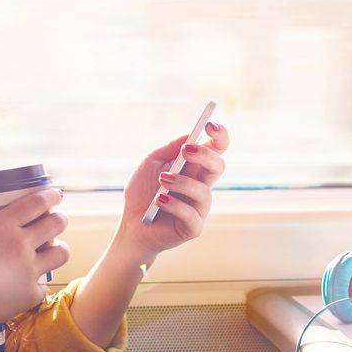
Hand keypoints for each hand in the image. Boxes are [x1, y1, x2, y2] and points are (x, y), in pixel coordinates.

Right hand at [0, 188, 69, 330]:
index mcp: (2, 226)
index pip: (38, 202)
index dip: (52, 196)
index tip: (56, 195)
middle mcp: (20, 244)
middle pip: (57, 223)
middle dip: (60, 219)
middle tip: (56, 221)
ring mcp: (29, 270)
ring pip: (62, 252)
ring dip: (58, 249)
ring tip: (52, 251)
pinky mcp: (31, 293)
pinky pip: (44, 283)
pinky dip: (37, 282)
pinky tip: (27, 283)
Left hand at [119, 121, 229, 258]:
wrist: (131, 225)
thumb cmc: (142, 193)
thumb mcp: (151, 163)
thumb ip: (169, 149)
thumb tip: (188, 137)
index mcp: (194, 168)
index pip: (216, 149)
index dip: (220, 136)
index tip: (210, 124)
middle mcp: (201, 185)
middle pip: (218, 166)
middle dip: (204, 155)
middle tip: (186, 151)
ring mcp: (199, 208)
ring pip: (204, 191)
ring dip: (182, 182)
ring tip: (162, 180)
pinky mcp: (193, 227)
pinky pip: (191, 214)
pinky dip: (174, 204)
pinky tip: (159, 200)